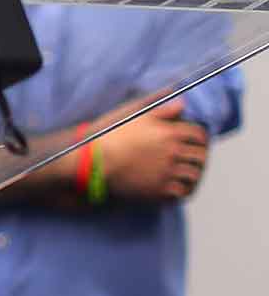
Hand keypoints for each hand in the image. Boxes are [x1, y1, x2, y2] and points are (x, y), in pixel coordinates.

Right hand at [90, 94, 209, 202]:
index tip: (199, 142)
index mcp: (169, 132)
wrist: (93, 162)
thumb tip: (182, 103)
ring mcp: (167, 172)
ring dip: (195, 175)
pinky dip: (185, 191)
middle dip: (201, 157)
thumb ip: (161, 108)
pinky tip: (180, 189)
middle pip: (200, 156)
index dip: (202, 138)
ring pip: (194, 175)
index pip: (199, 135)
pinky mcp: (159, 190)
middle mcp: (172, 152)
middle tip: (198, 159)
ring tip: (190, 175)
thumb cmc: (111, 136)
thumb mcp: (134, 115)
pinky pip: (182, 193)